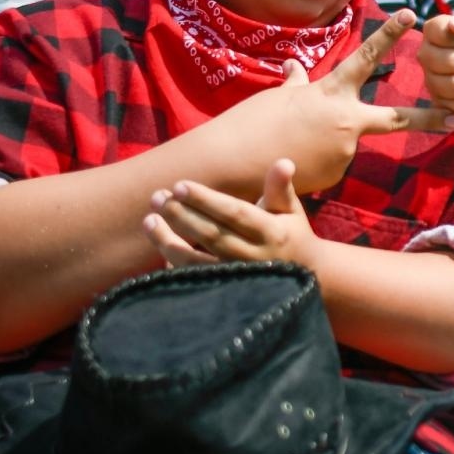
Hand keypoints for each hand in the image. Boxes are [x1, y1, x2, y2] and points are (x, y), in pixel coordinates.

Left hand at [144, 158, 318, 268]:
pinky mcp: (224, 291)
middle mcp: (254, 256)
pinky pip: (192, 279)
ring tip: (149, 220)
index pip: (234, 213)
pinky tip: (158, 244)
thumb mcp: (290, 210)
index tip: (180, 186)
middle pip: (211, 234)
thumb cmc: (291, 234)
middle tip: (158, 197)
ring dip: (169, 240)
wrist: (304, 278)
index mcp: (271, 232)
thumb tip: (284, 161)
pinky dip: (173, 264)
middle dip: (181, 215)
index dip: (206, 200)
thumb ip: (280, 187)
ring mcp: (237, 277)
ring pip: (196, 261)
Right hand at [211, 10, 450, 193]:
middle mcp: (346, 121)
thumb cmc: (251, 123)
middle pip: (396, 119)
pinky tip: (294, 162)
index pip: (365, 57)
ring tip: (290, 146)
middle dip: (428, 118)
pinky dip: (318, 163)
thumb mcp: (275, 97)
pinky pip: (333, 165)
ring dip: (326, 143)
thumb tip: (294, 66)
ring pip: (346, 142)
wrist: (234, 164)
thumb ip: (296, 85)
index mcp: (331, 93)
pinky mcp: (337, 175)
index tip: (412, 14)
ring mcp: (345, 151)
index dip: (389, 35)